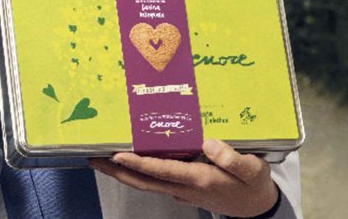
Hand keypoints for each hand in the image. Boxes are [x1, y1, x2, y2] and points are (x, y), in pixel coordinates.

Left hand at [89, 139, 278, 216]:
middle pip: (143, 181)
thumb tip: (208, 143)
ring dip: (122, 172)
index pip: (161, 170)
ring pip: (145, 183)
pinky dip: (138, 172)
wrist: (258, 207)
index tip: (117, 155)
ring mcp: (181, 190)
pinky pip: (154, 181)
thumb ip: (233, 158)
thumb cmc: (254, 185)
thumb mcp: (253, 170)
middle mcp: (184, 187)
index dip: (138, 163)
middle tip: (92, 159)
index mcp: (198, 179)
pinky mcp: (182, 188)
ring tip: (101, 159)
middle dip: (116, 171)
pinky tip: (129, 160)